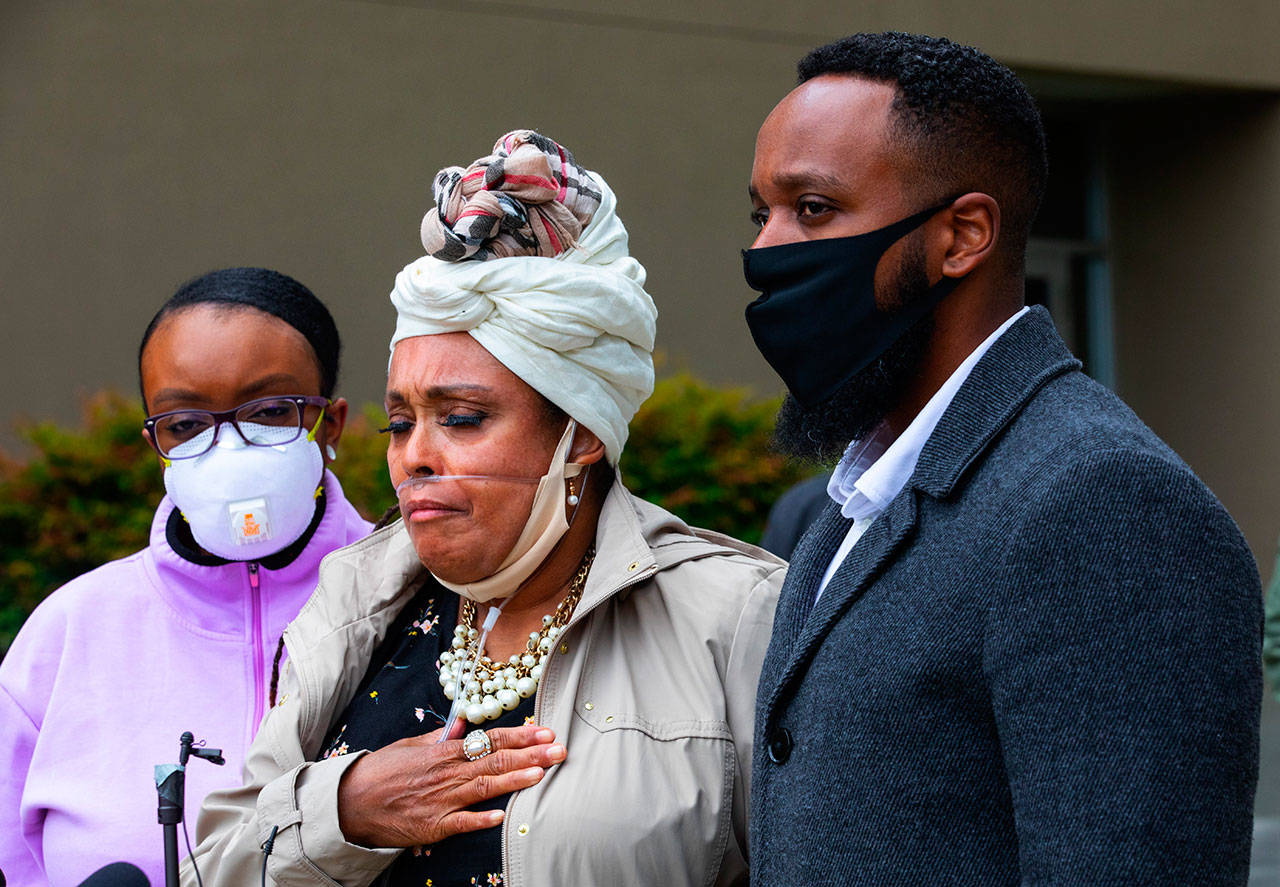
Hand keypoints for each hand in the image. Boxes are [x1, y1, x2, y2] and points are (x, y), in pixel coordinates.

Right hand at [336, 722, 563, 847]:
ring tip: (542, 774)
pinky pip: (461, 823)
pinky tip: (502, 816)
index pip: (490, 740)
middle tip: (559, 750)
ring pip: (485, 788)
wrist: (350, 802)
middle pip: (495, 761)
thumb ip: (442, 736)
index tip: (545, 732)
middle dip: (531, 755)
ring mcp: (441, 801)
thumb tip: (465, 723)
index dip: (520, 736)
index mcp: (443, 751)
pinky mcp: (433, 826)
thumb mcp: (411, 745)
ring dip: (515, 780)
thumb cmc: (382, 771)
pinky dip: (481, 819)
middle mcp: (447, 773)